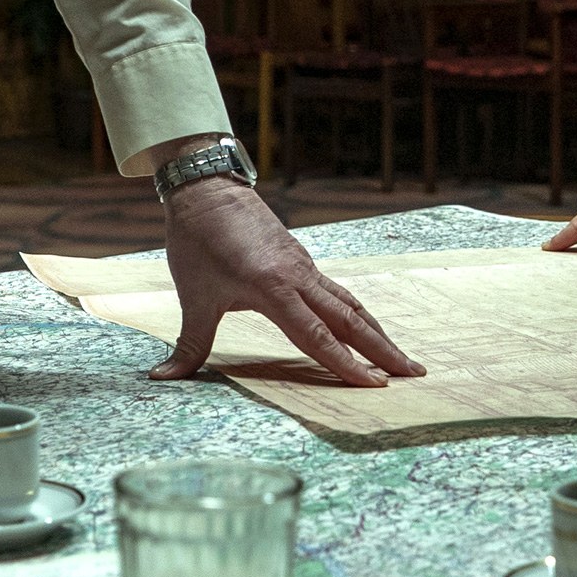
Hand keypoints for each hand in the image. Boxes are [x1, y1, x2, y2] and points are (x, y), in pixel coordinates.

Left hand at [149, 176, 424, 386]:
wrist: (207, 189)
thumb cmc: (198, 241)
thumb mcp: (193, 296)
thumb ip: (188, 344)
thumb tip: (162, 378)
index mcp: (273, 289)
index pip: (317, 336)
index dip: (345, 365)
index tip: (374, 387)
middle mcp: (298, 277)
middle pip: (349, 320)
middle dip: (382, 350)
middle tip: (414, 374)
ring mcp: (304, 266)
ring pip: (349, 303)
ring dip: (377, 332)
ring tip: (401, 357)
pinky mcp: (301, 260)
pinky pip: (337, 291)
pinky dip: (357, 314)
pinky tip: (364, 328)